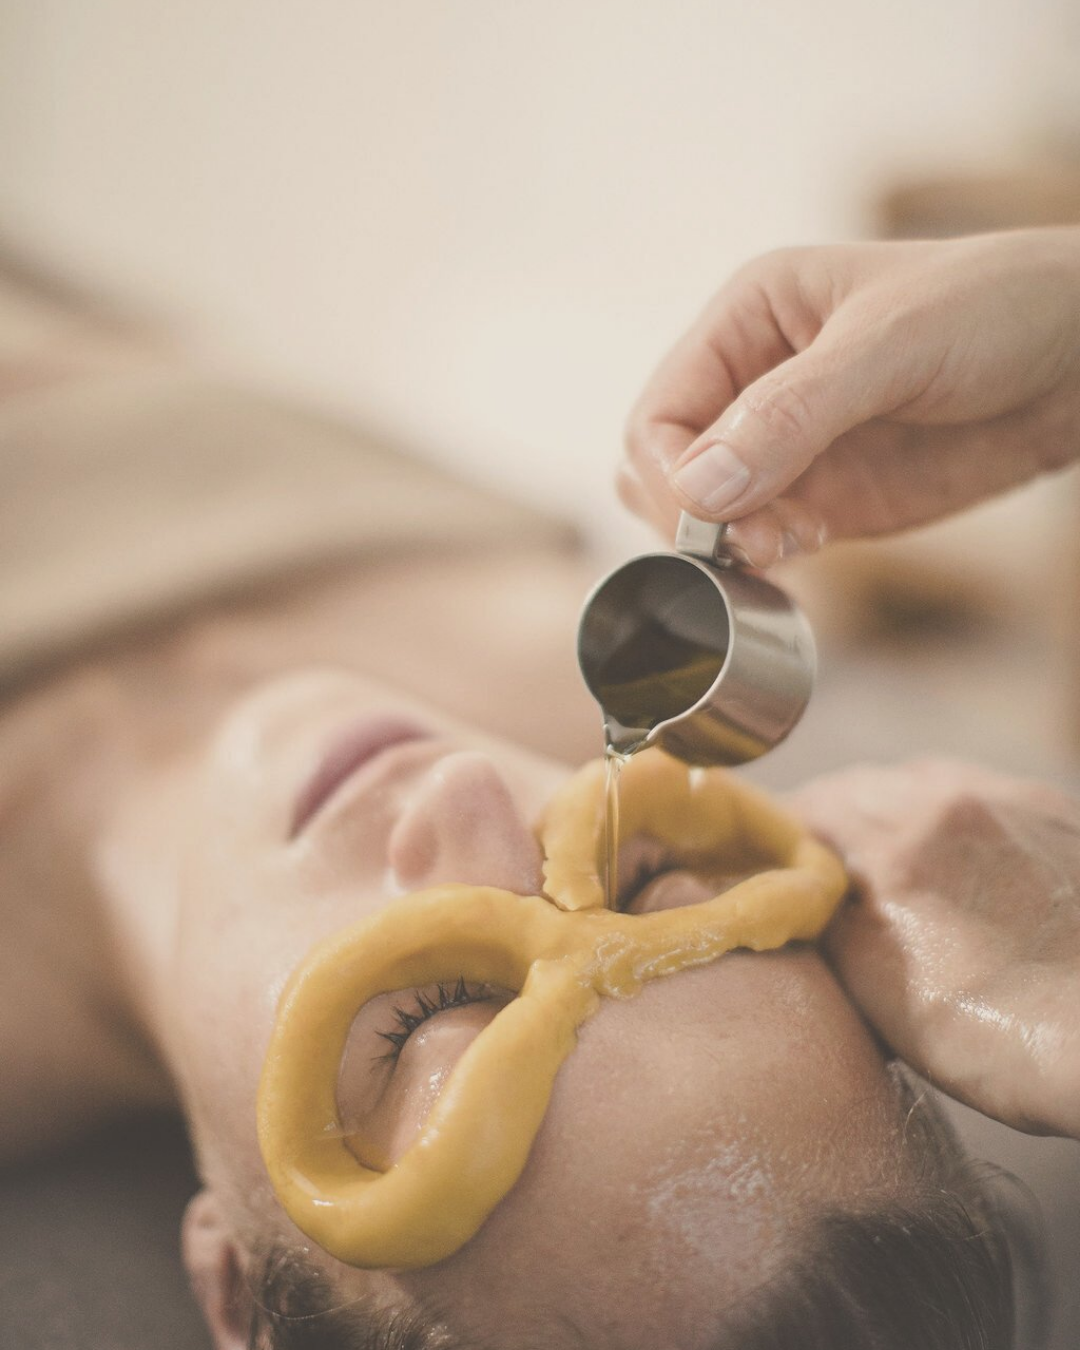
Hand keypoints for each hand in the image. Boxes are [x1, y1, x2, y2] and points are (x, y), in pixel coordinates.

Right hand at [624, 230, 1079, 566]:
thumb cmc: (996, 309)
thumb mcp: (891, 344)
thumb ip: (790, 415)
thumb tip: (698, 491)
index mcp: (748, 320)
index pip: (661, 412)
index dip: (670, 471)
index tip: (708, 517)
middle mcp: (752, 384)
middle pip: (665, 468)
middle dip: (691, 513)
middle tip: (751, 536)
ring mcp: (786, 449)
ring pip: (705, 516)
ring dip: (728, 543)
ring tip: (791, 540)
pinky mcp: (824, 499)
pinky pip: (759, 543)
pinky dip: (763, 562)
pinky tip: (805, 551)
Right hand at [787, 759, 1079, 1138]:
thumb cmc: (1006, 1037)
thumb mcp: (883, 992)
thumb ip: (829, 924)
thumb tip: (797, 892)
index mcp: (900, 841)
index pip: (810, 807)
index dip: (776, 832)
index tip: (759, 857)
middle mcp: (953, 800)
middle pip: (864, 784)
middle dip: (831, 815)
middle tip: (815, 859)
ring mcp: (1013, 801)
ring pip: (923, 780)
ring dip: (890, 808)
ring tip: (884, 855)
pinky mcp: (1060, 816)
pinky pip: (980, 792)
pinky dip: (948, 813)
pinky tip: (954, 857)